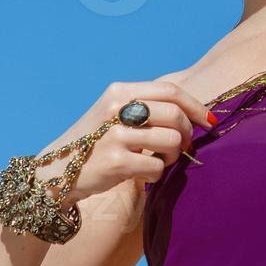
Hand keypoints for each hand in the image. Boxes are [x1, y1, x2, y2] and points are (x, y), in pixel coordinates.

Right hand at [40, 80, 215, 207]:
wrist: (56, 172)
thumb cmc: (96, 142)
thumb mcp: (114, 113)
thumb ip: (147, 107)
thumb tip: (195, 113)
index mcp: (119, 91)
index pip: (170, 91)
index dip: (196, 106)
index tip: (209, 121)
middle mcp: (115, 109)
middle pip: (175, 115)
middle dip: (187, 133)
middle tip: (183, 146)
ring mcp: (114, 135)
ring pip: (171, 141)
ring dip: (173, 155)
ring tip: (161, 160)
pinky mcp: (114, 162)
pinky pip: (157, 168)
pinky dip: (158, 174)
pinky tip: (145, 174)